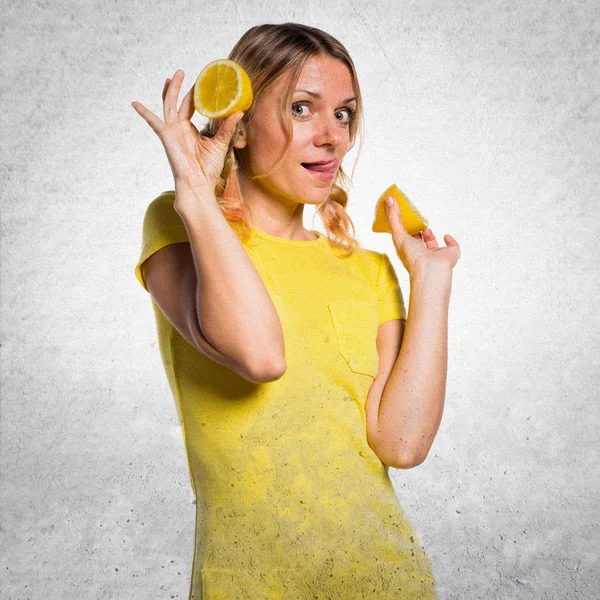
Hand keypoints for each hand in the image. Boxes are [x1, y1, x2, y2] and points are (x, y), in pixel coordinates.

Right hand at [131, 69, 243, 189]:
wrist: (199, 184)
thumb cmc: (208, 169)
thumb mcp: (221, 143)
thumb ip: (228, 127)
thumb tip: (240, 111)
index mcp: (190, 130)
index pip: (191, 107)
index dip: (194, 94)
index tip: (200, 81)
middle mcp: (179, 129)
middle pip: (177, 102)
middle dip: (179, 87)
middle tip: (181, 71)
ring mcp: (172, 132)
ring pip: (168, 105)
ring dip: (169, 90)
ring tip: (173, 75)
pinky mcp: (166, 137)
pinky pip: (154, 122)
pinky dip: (144, 113)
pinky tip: (134, 104)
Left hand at [385, 196, 460, 274]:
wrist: (430, 269)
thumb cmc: (412, 257)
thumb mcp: (398, 234)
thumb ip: (393, 217)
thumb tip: (389, 199)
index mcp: (409, 251)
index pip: (406, 240)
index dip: (405, 231)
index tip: (404, 221)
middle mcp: (422, 254)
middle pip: (419, 242)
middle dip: (417, 233)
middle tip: (415, 222)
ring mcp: (436, 255)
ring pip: (433, 246)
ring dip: (430, 237)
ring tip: (426, 228)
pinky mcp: (450, 255)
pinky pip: (453, 248)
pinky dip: (451, 242)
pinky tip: (446, 236)